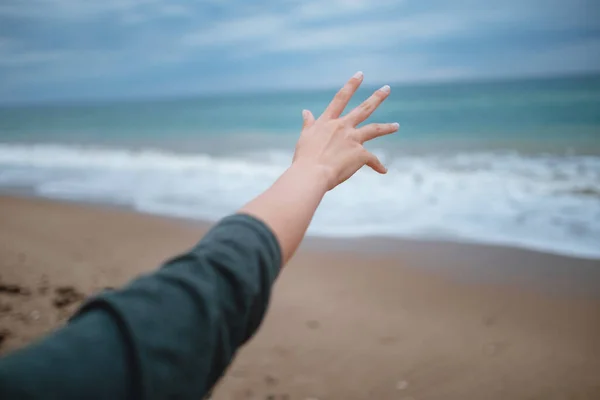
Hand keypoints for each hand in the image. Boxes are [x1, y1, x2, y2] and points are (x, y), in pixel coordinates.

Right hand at [292, 71, 398, 190]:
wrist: (312, 174)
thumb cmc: (304, 158)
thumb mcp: (305, 137)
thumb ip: (308, 124)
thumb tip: (305, 112)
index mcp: (327, 122)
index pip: (341, 98)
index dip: (351, 85)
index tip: (360, 74)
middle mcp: (342, 127)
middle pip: (363, 109)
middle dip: (376, 97)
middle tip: (387, 88)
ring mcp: (353, 139)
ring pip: (374, 129)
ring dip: (387, 127)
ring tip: (396, 126)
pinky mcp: (360, 154)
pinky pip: (372, 159)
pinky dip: (378, 165)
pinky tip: (383, 170)